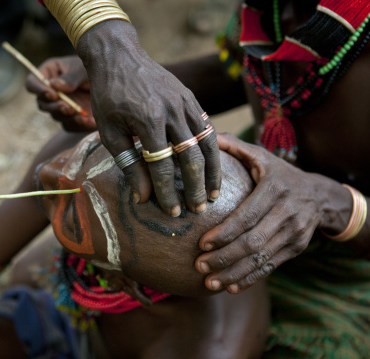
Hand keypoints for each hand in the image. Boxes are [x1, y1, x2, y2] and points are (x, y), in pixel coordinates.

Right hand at [25, 55, 95, 131]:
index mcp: (50, 73)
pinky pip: (70, 126)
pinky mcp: (72, 118)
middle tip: (68, 107)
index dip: (38, 90)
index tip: (52, 94)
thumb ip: (71, 78)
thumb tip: (54, 85)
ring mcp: (62, 106)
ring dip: (67, 116)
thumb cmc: (96, 69)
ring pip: (56, 116)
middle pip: (42, 104)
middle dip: (54, 107)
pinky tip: (90, 121)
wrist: (113, 85)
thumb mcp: (84, 70)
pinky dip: (79, 125)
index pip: (33, 83)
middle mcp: (52, 91)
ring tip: (80, 114)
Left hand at [77, 21, 220, 215]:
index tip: (173, 212)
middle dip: (195, 188)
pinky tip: (212, 167)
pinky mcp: (191, 98)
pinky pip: (208, 127)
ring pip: (207, 143)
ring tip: (214, 195)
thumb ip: (128, 163)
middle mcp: (171, 111)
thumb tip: (143, 196)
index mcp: (148, 121)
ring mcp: (185, 102)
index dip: (168, 192)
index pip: (162, 166)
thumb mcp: (109, 131)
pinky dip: (213, 150)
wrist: (118, 56)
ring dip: (212, 172)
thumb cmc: (108, 96)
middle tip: (198, 210)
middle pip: (190, 157)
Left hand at [195, 133, 327, 292]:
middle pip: (253, 242)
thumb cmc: (281, 175)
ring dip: (234, 273)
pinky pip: (271, 267)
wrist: (320, 196)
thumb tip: (207, 136)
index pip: (248, 215)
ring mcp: (294, 234)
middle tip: (199, 265)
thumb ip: (236, 147)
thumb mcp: (263, 157)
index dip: (225, 232)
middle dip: (224, 257)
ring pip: (261, 259)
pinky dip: (250, 279)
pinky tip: (230, 287)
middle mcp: (288, 213)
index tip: (202, 243)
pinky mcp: (296, 248)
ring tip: (209, 283)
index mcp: (275, 189)